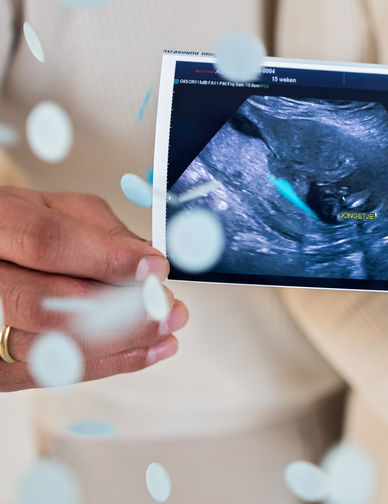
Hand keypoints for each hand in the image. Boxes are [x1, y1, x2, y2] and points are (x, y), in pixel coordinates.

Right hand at [0, 186, 187, 390]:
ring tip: (165, 330)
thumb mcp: (59, 210)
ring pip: (49, 345)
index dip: (107, 259)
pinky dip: (107, 364)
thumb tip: (148, 261)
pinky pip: (51, 373)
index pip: (47, 243)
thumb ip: (103, 231)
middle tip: (166, 307)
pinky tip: (146, 352)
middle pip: (44, 304)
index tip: (156, 268)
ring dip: (119, 342)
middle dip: (118, 310)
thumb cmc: (26, 229)